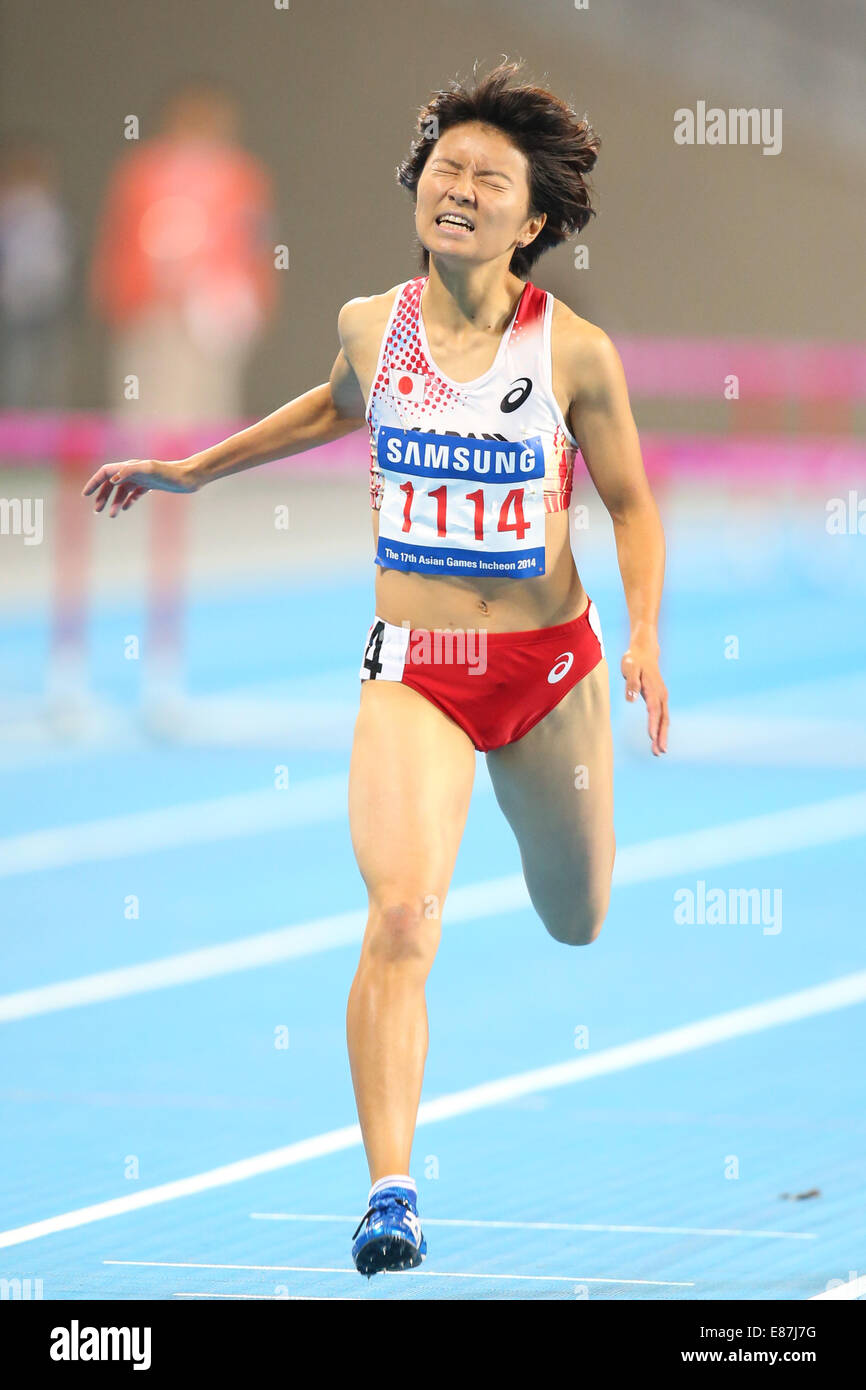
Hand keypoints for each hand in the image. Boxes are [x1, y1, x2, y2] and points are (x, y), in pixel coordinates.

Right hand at [82, 458, 199, 516]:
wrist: (189, 477)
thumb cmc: (170, 473)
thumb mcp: (150, 469)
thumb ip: (130, 471)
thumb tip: (113, 479)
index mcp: (130, 466)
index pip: (105, 472)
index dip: (94, 482)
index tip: (86, 495)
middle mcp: (133, 471)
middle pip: (111, 483)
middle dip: (102, 496)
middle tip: (97, 510)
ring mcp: (141, 479)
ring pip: (122, 490)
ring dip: (114, 502)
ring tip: (111, 515)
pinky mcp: (150, 486)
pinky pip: (134, 493)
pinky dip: (127, 501)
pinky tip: (124, 509)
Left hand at [621, 640, 668, 755]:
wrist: (644, 651)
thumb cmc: (634, 660)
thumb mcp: (630, 668)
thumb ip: (630, 683)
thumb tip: (630, 699)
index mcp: (653, 689)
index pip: (653, 710)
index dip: (653, 724)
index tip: (652, 738)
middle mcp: (661, 695)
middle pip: (663, 718)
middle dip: (661, 736)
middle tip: (659, 752)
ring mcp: (662, 697)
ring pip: (664, 719)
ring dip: (662, 735)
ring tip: (659, 751)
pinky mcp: (660, 698)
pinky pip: (662, 716)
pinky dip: (661, 728)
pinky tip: (658, 738)